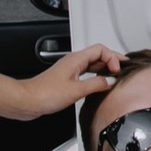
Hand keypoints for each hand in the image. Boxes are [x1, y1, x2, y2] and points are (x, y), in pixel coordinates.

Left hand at [6, 41, 123, 117]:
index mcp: (75, 59)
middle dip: (111, 60)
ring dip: (104, 68)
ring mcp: (69, 70)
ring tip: (114, 75)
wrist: (27, 101)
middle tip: (123, 68)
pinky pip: (86, 73)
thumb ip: (96, 85)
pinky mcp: (66, 79)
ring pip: (91, 64)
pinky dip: (96, 76)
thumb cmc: (44, 94)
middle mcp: (72, 62)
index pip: (100, 49)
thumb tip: (110, 82)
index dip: (113, 57)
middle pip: (97, 54)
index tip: (118, 70)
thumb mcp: (76, 90)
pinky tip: (98, 84)